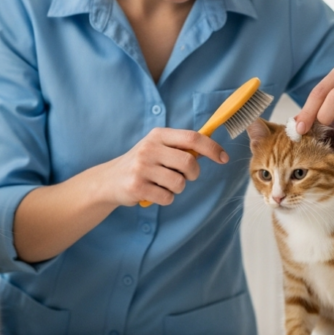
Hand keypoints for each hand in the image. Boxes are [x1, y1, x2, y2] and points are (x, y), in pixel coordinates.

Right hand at [99, 127, 227, 206]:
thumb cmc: (141, 163)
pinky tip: (153, 192)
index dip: (212, 148)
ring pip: (179, 183)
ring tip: (163, 184)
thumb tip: (212, 151)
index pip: (192, 138)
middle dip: (193, 174)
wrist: (109, 180)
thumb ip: (180, 147)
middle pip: (189, 162)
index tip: (224, 158)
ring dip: (177, 188)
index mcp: (158, 135)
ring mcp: (142, 168)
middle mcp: (149, 148)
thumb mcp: (157, 147)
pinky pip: (167, 197)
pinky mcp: (137, 187)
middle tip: (186, 177)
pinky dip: (166, 198)